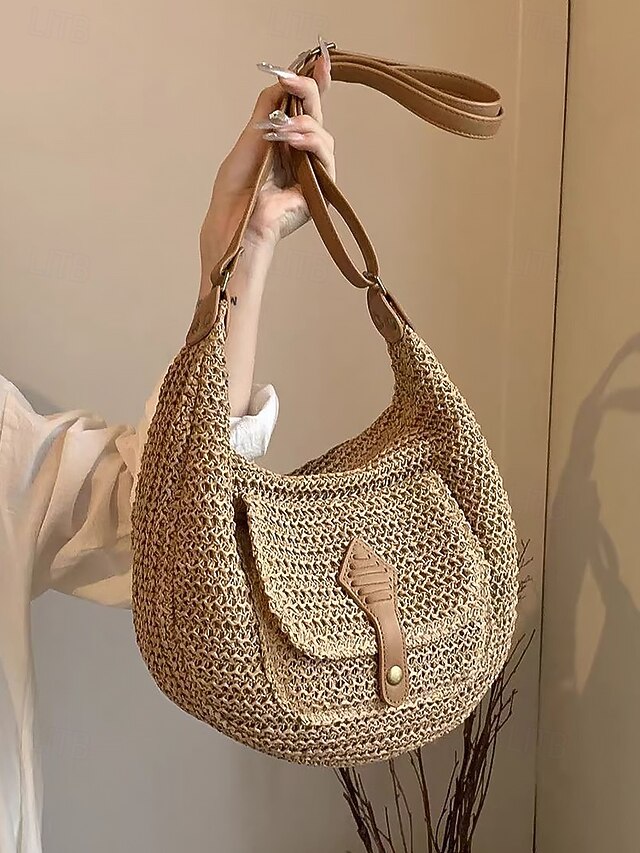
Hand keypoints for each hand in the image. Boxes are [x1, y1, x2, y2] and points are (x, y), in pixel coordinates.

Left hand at [199, 45, 333, 290]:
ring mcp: (311, 171)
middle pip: (315, 113)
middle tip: (293, 81)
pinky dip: (311, 143)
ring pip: (323, 134)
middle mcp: (300, 153)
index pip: (303, 106)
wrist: (234, 218)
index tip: (319, 58)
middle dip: (308, 91)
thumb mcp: (250, 136)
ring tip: (284, 130)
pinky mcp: (321, 190)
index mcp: (283, 139)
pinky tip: (293, 140)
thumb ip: (267, 107)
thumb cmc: (236, 187)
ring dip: (304, 124)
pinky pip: (325, 158)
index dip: (312, 82)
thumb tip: (283, 79)